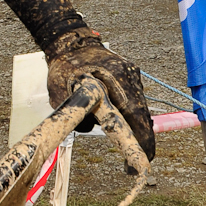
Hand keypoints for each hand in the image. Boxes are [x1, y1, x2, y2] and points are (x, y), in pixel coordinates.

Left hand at [45, 30, 155, 160]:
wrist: (70, 40)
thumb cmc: (64, 64)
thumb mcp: (60, 90)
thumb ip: (74, 111)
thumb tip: (89, 127)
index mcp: (117, 79)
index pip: (136, 116)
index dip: (142, 142)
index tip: (145, 161)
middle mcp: (130, 77)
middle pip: (142, 116)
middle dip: (142, 141)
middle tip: (135, 165)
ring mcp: (132, 75)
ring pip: (139, 108)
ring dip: (134, 127)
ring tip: (129, 146)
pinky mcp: (129, 75)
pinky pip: (132, 99)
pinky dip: (128, 114)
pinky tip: (120, 122)